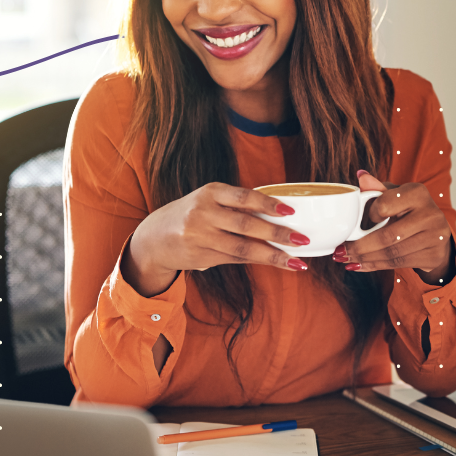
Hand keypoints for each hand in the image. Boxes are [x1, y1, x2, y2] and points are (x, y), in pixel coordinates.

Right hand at [123, 182, 311, 296]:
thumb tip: (279, 213)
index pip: (243, 197)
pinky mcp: (202, 258)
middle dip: (277, 234)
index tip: (290, 211)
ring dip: (273, 256)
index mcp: (209, 193)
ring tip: (296, 261)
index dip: (268, 204)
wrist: (153, 238)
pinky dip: (258, 261)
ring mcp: (201, 238)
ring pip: (243, 248)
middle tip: (301, 240)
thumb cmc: (191, 214)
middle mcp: (203, 214)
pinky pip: (236, 259)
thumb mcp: (208, 200)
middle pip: (246, 226)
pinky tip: (277, 263)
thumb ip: (236, 205)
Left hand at [334, 170, 453, 280]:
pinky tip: (361, 265)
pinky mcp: (434, 256)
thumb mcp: (395, 196)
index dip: (369, 215)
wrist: (436, 232)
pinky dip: (376, 266)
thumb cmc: (408, 210)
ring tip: (347, 260)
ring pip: (392, 253)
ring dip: (365, 259)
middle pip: (387, 236)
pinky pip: (399, 264)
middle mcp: (430, 214)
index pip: (384, 205)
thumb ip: (377, 189)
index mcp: (418, 193)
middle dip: (359, 247)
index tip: (356, 222)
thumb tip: (361, 176)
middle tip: (340, 252)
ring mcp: (436, 237)